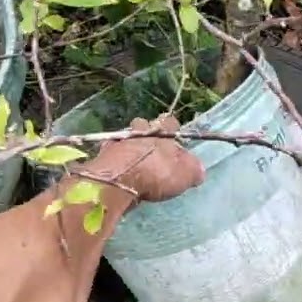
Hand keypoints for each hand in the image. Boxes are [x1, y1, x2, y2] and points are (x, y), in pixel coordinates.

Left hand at [84, 115, 204, 202]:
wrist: (119, 179)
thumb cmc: (157, 173)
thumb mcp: (186, 174)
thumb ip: (193, 170)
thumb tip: (198, 170)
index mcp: (163, 130)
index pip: (171, 122)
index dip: (173, 130)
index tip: (174, 140)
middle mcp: (141, 130)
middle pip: (144, 125)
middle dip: (147, 134)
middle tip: (152, 149)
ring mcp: (120, 140)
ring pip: (127, 138)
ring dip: (130, 146)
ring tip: (135, 161)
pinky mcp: (103, 154)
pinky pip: (111, 153)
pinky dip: (115, 159)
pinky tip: (119, 169)